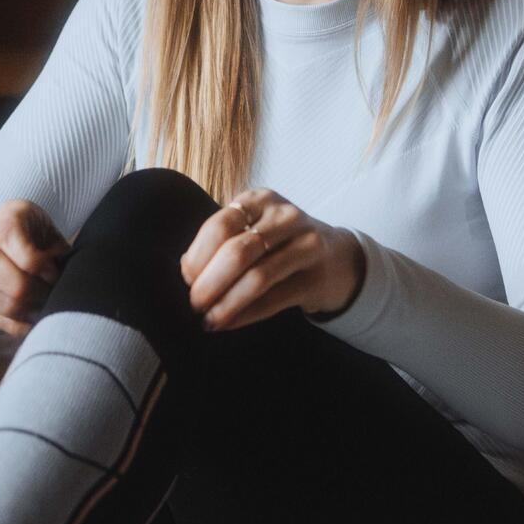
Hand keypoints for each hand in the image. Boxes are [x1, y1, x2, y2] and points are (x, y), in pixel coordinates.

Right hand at [0, 197, 68, 342]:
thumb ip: (57, 256)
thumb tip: (59, 282)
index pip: (6, 233)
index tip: (52, 276)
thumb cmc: (44, 248)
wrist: (18, 253)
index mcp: (9, 211)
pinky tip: (23, 326)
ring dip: (8, 306)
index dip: (30, 260)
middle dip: (19, 287)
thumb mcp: (56, 243)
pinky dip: (2, 320)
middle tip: (44, 301)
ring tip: (34, 315)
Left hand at [178, 187, 365, 331]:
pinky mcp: (316, 277)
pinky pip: (274, 300)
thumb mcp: (254, 228)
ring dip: (226, 304)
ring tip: (209, 319)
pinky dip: (245, 315)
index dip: (198, 256)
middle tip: (194, 305)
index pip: (220, 225)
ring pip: (257, 278)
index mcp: (260, 199)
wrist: (337, 258)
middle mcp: (285, 216)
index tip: (187, 279)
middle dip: (209, 283)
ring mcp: (306, 245)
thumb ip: (223, 241)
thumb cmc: (281, 244)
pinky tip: (229, 323)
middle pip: (238, 252)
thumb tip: (186, 268)